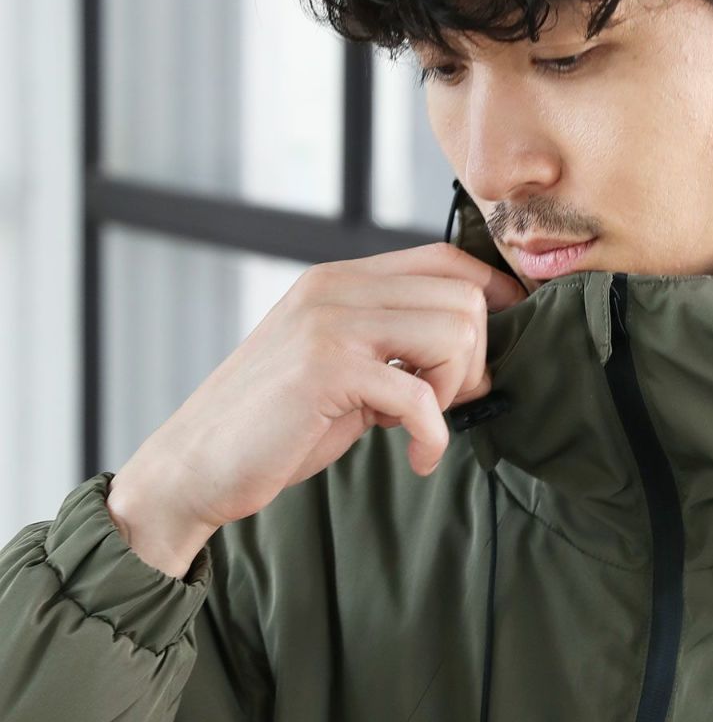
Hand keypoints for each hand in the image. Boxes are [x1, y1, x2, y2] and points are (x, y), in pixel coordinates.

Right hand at [113, 243, 527, 535]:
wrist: (196, 465)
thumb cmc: (277, 424)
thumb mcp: (343, 369)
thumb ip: (396, 348)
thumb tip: (476, 355)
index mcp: (340, 280)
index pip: (446, 257)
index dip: (494, 295)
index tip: (506, 342)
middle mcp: (335, 288)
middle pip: (463, 296)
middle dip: (476, 359)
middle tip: (448, 404)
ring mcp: (329, 324)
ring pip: (454, 333)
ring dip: (455, 392)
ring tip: (423, 425)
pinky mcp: (325, 370)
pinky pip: (421, 396)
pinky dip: (434, 435)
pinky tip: (419, 458)